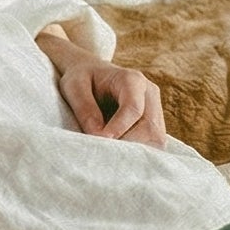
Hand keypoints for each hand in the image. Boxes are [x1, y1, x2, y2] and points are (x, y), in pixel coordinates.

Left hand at [36, 31, 166, 145]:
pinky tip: (118, 154)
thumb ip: (85, 108)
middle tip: (103, 153)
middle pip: (150, 128)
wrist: (93, 74)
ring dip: (134, 152)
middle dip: (127, 145)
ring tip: (110, 155)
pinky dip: (137, 153)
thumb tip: (98, 135)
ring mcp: (156, 110)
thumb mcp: (74, 86)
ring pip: (155, 139)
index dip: (118, 128)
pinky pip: (153, 144)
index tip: (99, 140)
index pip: (133, 108)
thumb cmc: (82, 79)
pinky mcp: (155, 124)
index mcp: (132, 80)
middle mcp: (149, 94)